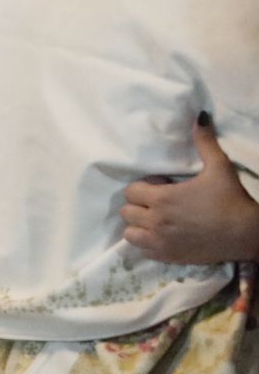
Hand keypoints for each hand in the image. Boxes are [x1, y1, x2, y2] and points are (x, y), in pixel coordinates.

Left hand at [122, 114, 258, 264]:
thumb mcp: (219, 167)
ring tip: (157, 220)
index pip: (131, 191)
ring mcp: (160, 241)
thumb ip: (205, 142)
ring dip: (139, 226)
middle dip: (139, 205)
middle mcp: (156, 221)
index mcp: (163, 198)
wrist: (247, 234)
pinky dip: (148, 243)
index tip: (162, 187)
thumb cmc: (231, 199)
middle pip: (126, 211)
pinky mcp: (168, 257)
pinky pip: (142, 250)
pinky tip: (164, 236)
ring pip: (129, 233)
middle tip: (160, 203)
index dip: (144, 187)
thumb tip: (200, 117)